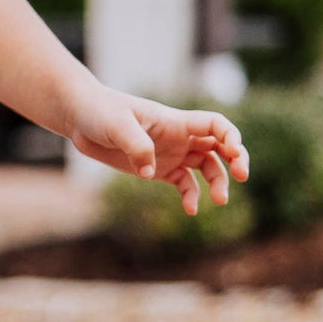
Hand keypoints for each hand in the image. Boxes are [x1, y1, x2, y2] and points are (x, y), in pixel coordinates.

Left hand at [69, 87, 249, 215]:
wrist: (80, 118)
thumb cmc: (100, 112)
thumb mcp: (117, 125)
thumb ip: (136, 145)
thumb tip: (150, 172)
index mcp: (175, 121)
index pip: (214, 124)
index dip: (230, 136)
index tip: (233, 152)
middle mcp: (179, 137)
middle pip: (218, 147)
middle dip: (235, 159)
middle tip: (242, 176)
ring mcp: (170, 153)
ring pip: (206, 167)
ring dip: (217, 183)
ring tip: (221, 200)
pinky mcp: (156, 169)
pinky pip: (183, 183)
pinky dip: (191, 196)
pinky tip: (191, 210)